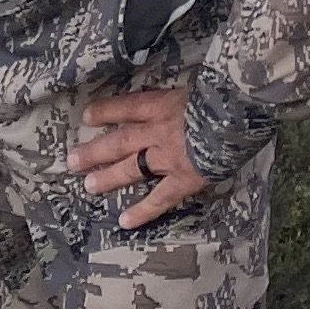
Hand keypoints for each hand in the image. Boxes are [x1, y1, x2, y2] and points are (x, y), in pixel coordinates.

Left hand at [72, 88, 211, 231]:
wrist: (238, 116)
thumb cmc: (223, 95)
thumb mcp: (198, 86)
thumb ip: (185, 95)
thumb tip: (187, 93)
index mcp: (163, 105)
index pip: (128, 107)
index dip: (106, 111)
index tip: (86, 117)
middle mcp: (158, 132)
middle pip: (120, 141)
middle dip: (95, 151)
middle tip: (71, 161)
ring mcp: (168, 158)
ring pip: (132, 168)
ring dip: (109, 177)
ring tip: (88, 186)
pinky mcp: (184, 179)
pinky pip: (159, 198)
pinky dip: (142, 211)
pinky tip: (124, 222)